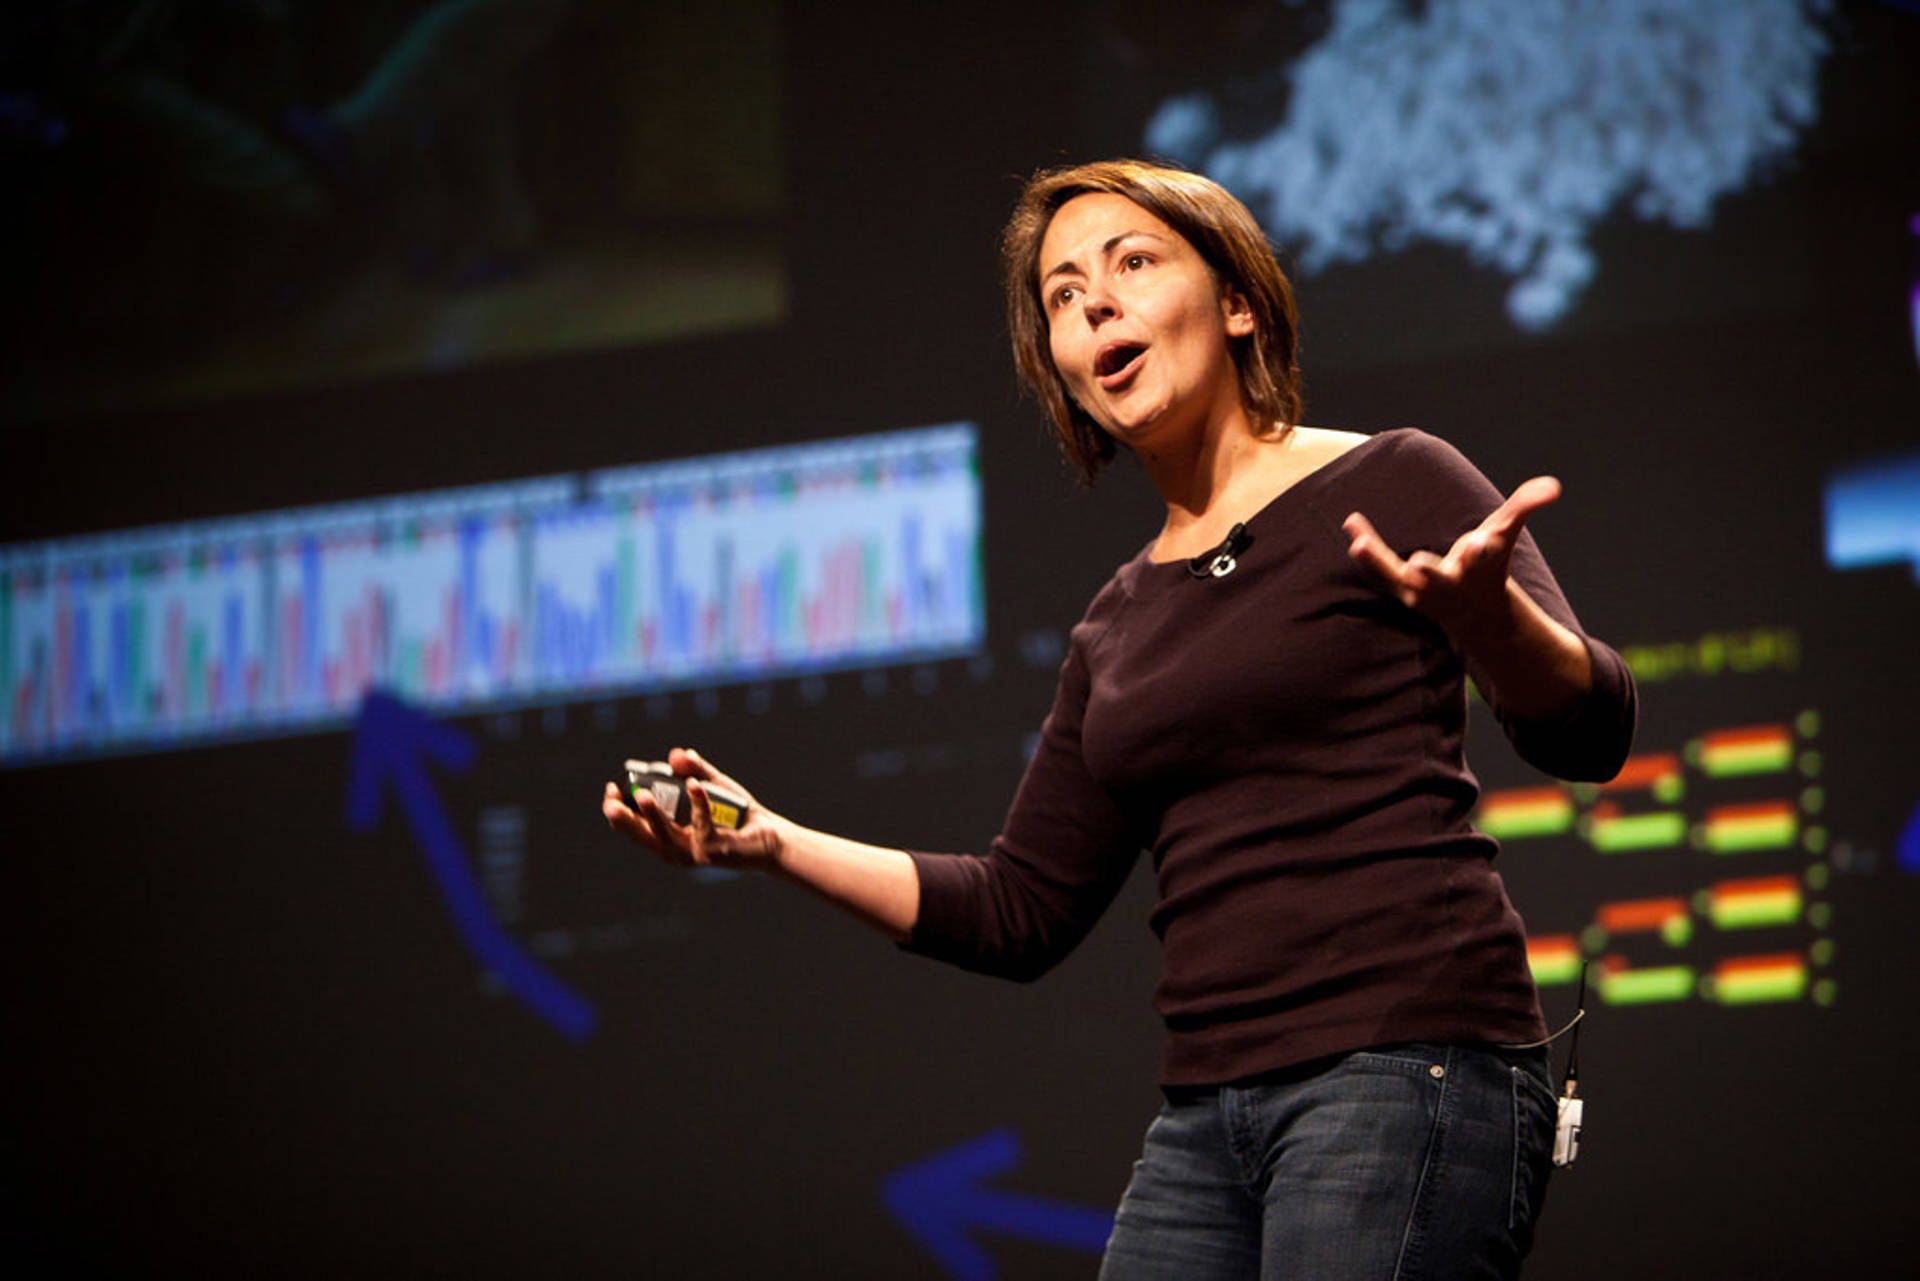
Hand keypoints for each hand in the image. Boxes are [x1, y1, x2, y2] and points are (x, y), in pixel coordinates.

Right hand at [601, 747, 782, 870]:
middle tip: (610, 801)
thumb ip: (694, 769)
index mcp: (669, 834)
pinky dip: (698, 803)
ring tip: (642, 794)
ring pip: (665, 836)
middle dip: (622, 819)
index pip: (635, 826)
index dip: (619, 809)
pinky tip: (695, 785)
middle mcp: (676, 848)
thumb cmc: (738, 813)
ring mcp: (693, 852)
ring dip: (652, 815)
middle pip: (641, 836)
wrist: (770, 835)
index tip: (611, 790)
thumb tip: (676, 755)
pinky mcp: (713, 850)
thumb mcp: (713, 785)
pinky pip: (702, 824)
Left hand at [1342, 476, 1561, 644]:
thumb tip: (1552, 486)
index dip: (1481, 551)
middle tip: (1416, 566)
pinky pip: (1380, 570)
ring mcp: (1423, 591)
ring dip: (1379, 562)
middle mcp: (1451, 583)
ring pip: (1399, 580)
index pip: (1484, 559)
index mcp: (1481, 568)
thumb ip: (1524, 507)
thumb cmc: (1489, 565)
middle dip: (1431, 574)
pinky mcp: (1402, 590)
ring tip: (1359, 544)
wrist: (1475, 613)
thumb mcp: (1506, 534)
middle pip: (1440, 580)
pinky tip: (1351, 524)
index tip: (1479, 543)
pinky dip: (1366, 551)